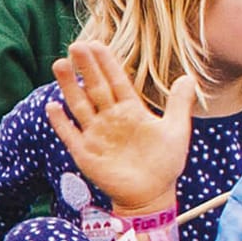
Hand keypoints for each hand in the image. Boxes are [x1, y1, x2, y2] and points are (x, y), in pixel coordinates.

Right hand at [47, 41, 193, 216]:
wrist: (152, 197)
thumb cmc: (165, 164)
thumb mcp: (176, 130)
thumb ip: (179, 104)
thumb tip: (188, 78)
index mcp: (130, 110)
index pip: (115, 80)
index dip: (106, 63)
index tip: (96, 43)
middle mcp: (110, 118)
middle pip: (95, 87)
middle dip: (86, 67)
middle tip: (77, 45)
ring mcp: (96, 135)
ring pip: (80, 105)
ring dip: (69, 86)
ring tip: (59, 64)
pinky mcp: (86, 154)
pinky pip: (70, 135)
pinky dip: (61, 122)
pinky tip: (53, 106)